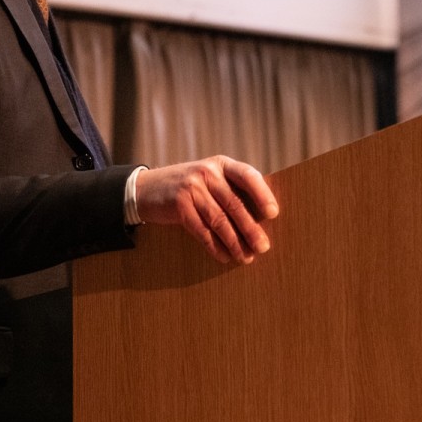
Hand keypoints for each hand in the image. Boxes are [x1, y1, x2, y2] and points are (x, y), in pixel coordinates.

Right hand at [134, 156, 279, 263]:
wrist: (147, 188)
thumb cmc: (189, 186)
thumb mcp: (209, 178)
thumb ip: (231, 189)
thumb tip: (262, 218)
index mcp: (221, 164)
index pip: (247, 175)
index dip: (262, 194)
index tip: (273, 213)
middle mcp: (207, 172)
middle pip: (234, 203)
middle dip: (251, 228)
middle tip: (263, 247)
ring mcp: (192, 188)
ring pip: (219, 220)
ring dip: (235, 242)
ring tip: (246, 257)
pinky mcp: (179, 206)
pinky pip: (202, 231)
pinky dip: (215, 246)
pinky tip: (225, 257)